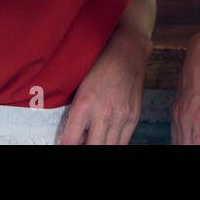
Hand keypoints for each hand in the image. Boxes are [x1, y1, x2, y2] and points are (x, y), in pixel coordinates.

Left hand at [59, 28, 149, 143]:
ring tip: (93, 139)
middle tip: (80, 142)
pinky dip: (114, 143)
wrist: (127, 51)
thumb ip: (76, 112)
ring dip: (99, 145)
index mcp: (84, 104)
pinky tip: (107, 138)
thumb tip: (75, 136)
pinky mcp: (134, 118)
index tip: (65, 145)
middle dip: (83, 148)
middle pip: (92, 148)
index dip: (66, 146)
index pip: (71, 140)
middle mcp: (103, 114)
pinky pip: (124, 142)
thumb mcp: (79, 85)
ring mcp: (121, 117)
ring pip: (109, 147)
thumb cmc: (98, 64)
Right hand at [170, 27, 199, 143]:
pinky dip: (182, 142)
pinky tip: (191, 142)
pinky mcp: (174, 109)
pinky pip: (174, 134)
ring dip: (187, 147)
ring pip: (176, 143)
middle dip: (196, 151)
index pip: (198, 149)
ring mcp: (176, 113)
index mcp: (199, 117)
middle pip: (184, 148)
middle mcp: (184, 117)